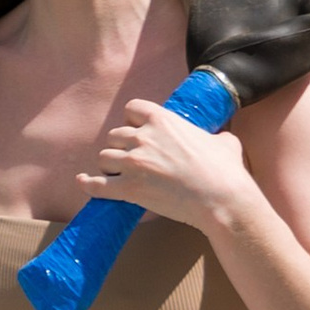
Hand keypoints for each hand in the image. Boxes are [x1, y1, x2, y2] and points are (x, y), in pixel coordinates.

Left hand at [74, 94, 247, 232]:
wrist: (222, 200)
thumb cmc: (226, 172)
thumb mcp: (225, 142)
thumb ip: (215, 137)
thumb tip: (222, 140)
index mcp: (163, 120)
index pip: (131, 109)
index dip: (132, 121)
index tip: (137, 132)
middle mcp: (143, 138)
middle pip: (114, 136)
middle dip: (121, 147)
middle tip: (131, 160)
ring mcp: (133, 164)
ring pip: (104, 158)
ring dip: (110, 166)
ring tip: (118, 175)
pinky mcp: (129, 189)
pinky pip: (97, 185)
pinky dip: (89, 184)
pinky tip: (83, 182)